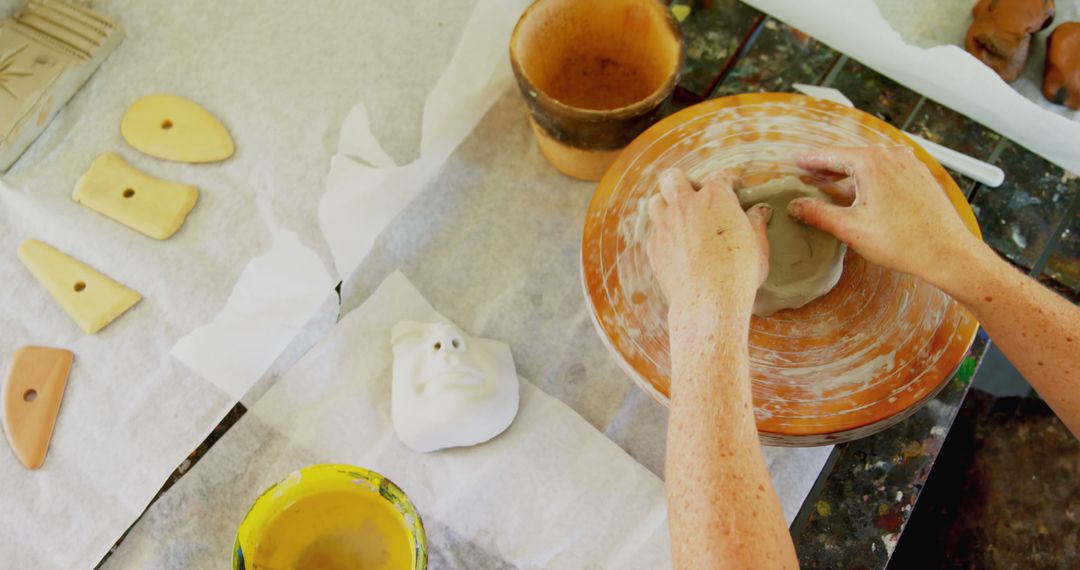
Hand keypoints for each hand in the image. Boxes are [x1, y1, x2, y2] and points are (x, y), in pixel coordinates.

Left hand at [646, 168, 771, 315]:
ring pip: (656, 202)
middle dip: (683, 182)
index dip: (729, 182)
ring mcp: (665, 226)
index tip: (734, 189)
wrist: (709, 302)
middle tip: (695, 196)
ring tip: (679, 217)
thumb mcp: (758, 246)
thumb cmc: (740, 273)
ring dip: (666, 204)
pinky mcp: (654, 248)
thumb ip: (756, 223)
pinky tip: (676, 246)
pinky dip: (664, 235)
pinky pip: (655, 233)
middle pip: (672, 178)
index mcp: (715, 198)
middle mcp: (685, 205)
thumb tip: (760, 211)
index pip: (720, 177)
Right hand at [790, 146, 979, 281]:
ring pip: (871, 162)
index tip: (797, 160)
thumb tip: (795, 206)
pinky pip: (888, 169)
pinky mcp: (921, 176)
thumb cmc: (903, 242)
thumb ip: (818, 214)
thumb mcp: (851, 229)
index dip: (811, 160)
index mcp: (872, 162)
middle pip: (851, 156)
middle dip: (829, 166)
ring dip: (850, 172)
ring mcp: (910, 164)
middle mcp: (892, 156)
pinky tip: (864, 190)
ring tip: (833, 182)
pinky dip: (871, 176)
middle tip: (810, 172)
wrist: (947, 252)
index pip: (831, 156)